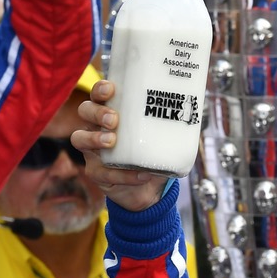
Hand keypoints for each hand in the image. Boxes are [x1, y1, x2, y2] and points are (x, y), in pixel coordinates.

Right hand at [73, 78, 171, 211]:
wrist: (149, 189)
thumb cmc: (153, 153)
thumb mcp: (163, 136)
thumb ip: (173, 122)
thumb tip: (197, 102)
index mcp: (112, 112)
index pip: (99, 95)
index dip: (100, 89)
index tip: (111, 88)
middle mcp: (97, 127)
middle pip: (85, 111)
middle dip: (97, 112)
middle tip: (114, 119)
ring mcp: (93, 150)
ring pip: (79, 138)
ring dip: (94, 138)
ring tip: (111, 141)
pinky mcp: (96, 172)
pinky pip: (102, 172)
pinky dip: (122, 174)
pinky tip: (140, 174)